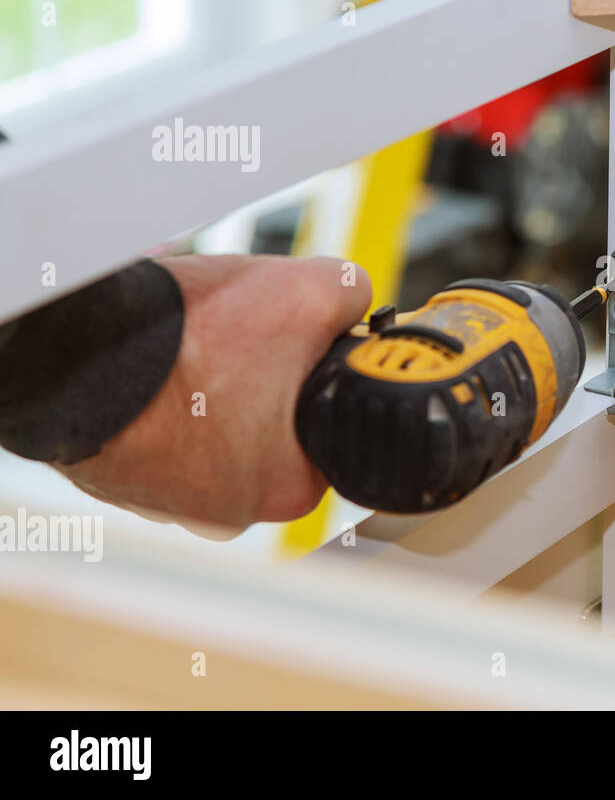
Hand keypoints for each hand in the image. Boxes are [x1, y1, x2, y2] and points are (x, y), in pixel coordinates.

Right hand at [60, 255, 371, 532]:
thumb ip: (351, 295)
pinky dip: (166, 392)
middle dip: (266, 374)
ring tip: (197, 344)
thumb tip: (356, 297)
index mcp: (290, 487)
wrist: (70, 350)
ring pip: (216, 424)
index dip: (323, 373)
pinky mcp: (123, 475)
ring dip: (211, 382)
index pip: (331, 427)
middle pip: (274, 424)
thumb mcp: (308, 291)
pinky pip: (163, 427)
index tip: (308, 345)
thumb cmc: (185, 339)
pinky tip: (161, 361)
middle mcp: (230, 510)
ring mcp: (170, 498)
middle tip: (246, 336)